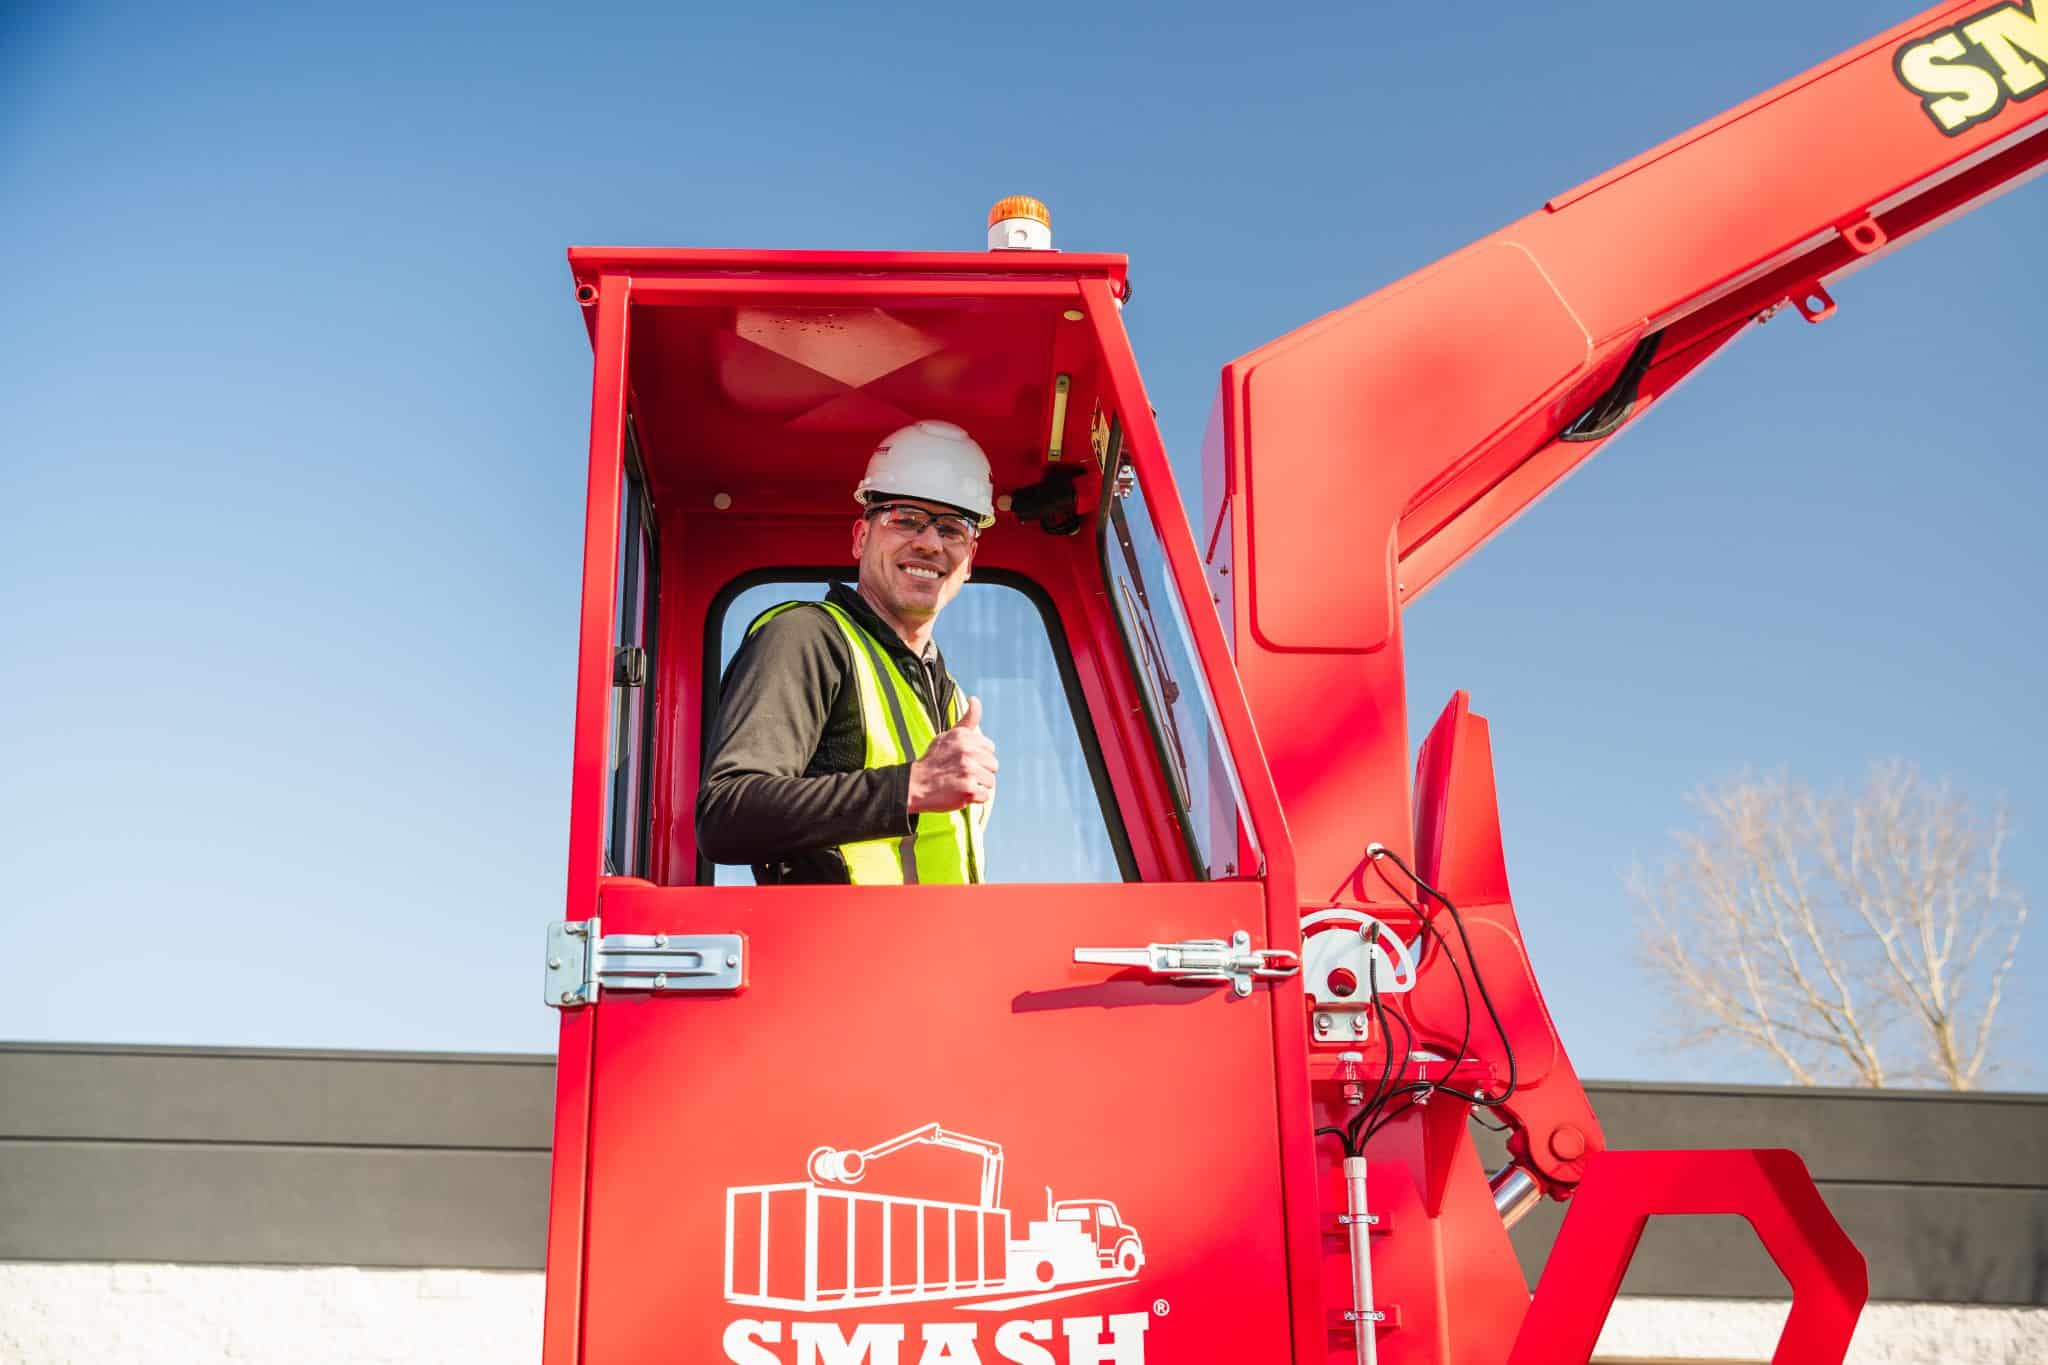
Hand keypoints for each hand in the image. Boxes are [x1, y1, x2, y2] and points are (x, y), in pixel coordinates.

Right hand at [907, 695, 997, 813]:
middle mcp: (968, 751)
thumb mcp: (948, 735)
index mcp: (964, 736)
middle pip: (993, 765)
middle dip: (981, 771)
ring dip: (978, 786)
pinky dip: (974, 798)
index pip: (989, 748)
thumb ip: (967, 720)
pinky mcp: (968, 789)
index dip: (979, 756)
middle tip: (962, 773)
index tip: (964, 760)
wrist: (915, 784)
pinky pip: (985, 796)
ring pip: (990, 782)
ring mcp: (969, 771)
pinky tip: (960, 793)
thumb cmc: (933, 760)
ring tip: (961, 783)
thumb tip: (974, 699)